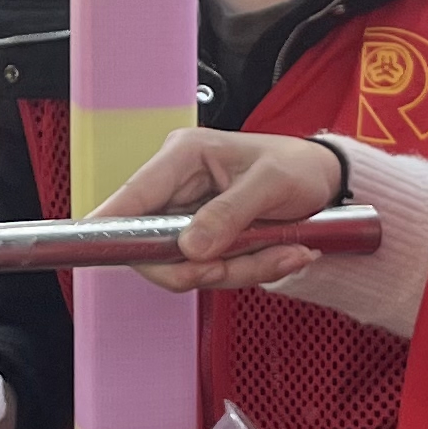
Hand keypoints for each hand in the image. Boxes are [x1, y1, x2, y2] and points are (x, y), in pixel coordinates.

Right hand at [93, 127, 347, 291]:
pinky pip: (209, 270)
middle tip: (238, 265)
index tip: (102, 252)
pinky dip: (244, 271)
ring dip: (233, 271)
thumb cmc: (298, 166)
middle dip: (197, 267)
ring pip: (184, 266)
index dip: (108, 228)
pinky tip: (280, 254)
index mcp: (182, 157)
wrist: (325, 180)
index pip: (130, 197)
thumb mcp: (271, 183)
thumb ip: (230, 213)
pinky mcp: (204, 239)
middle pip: (151, 246)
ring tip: (282, 252)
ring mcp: (188, 216)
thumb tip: (190, 247)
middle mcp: (176, 187)